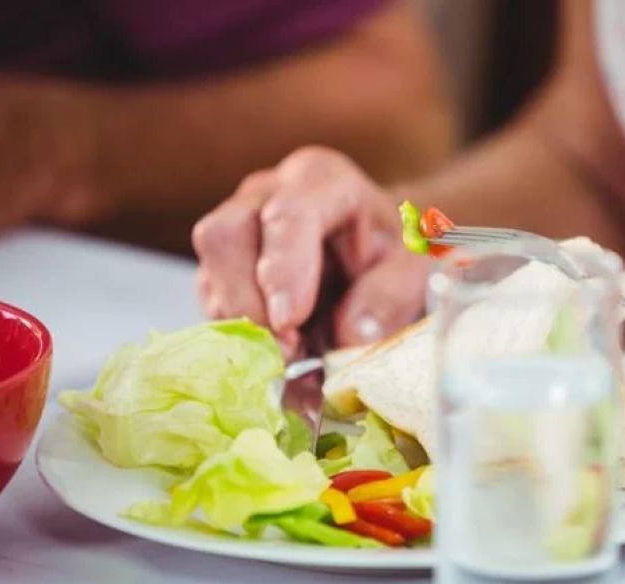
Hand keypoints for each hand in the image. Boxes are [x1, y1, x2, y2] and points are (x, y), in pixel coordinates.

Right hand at [192, 146, 427, 354]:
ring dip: (244, 328)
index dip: (282, 269)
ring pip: (211, 276)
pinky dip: (241, 339)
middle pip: (224, 235)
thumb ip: (390, 296)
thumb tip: (349, 335)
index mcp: (321, 181)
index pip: (287, 214)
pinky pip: (212, 304)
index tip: (290, 321)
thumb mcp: (414, 270)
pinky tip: (280, 359)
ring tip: (294, 361)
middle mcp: (266, 194)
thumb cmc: (395, 252)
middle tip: (286, 351)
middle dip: (248, 302)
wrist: (379, 251)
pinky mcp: (222, 268)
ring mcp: (237, 229)